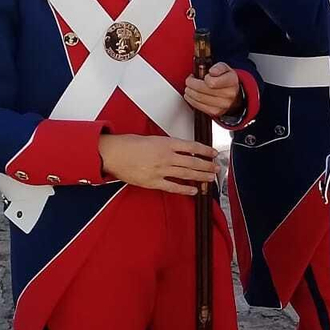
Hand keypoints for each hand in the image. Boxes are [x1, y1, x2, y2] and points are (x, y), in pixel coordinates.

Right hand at [98, 134, 218, 194]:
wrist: (113, 154)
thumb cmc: (129, 144)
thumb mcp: (152, 139)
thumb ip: (168, 145)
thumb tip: (182, 151)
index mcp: (166, 143)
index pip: (192, 146)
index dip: (205, 150)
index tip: (214, 153)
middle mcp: (166, 156)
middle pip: (193, 161)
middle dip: (207, 165)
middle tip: (217, 167)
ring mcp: (160, 170)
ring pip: (186, 174)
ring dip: (201, 177)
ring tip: (211, 178)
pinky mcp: (153, 182)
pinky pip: (173, 187)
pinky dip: (185, 189)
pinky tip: (194, 190)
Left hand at [184, 61, 242, 119]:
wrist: (234, 95)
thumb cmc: (226, 80)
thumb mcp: (225, 69)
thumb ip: (218, 67)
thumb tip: (212, 72)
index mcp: (231, 81)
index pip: (213, 82)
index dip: (205, 78)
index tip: (204, 76)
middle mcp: (229, 94)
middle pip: (203, 90)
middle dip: (191, 84)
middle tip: (189, 81)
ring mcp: (223, 105)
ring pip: (199, 98)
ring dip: (189, 92)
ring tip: (189, 87)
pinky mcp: (215, 112)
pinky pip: (199, 106)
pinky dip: (191, 100)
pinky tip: (191, 95)